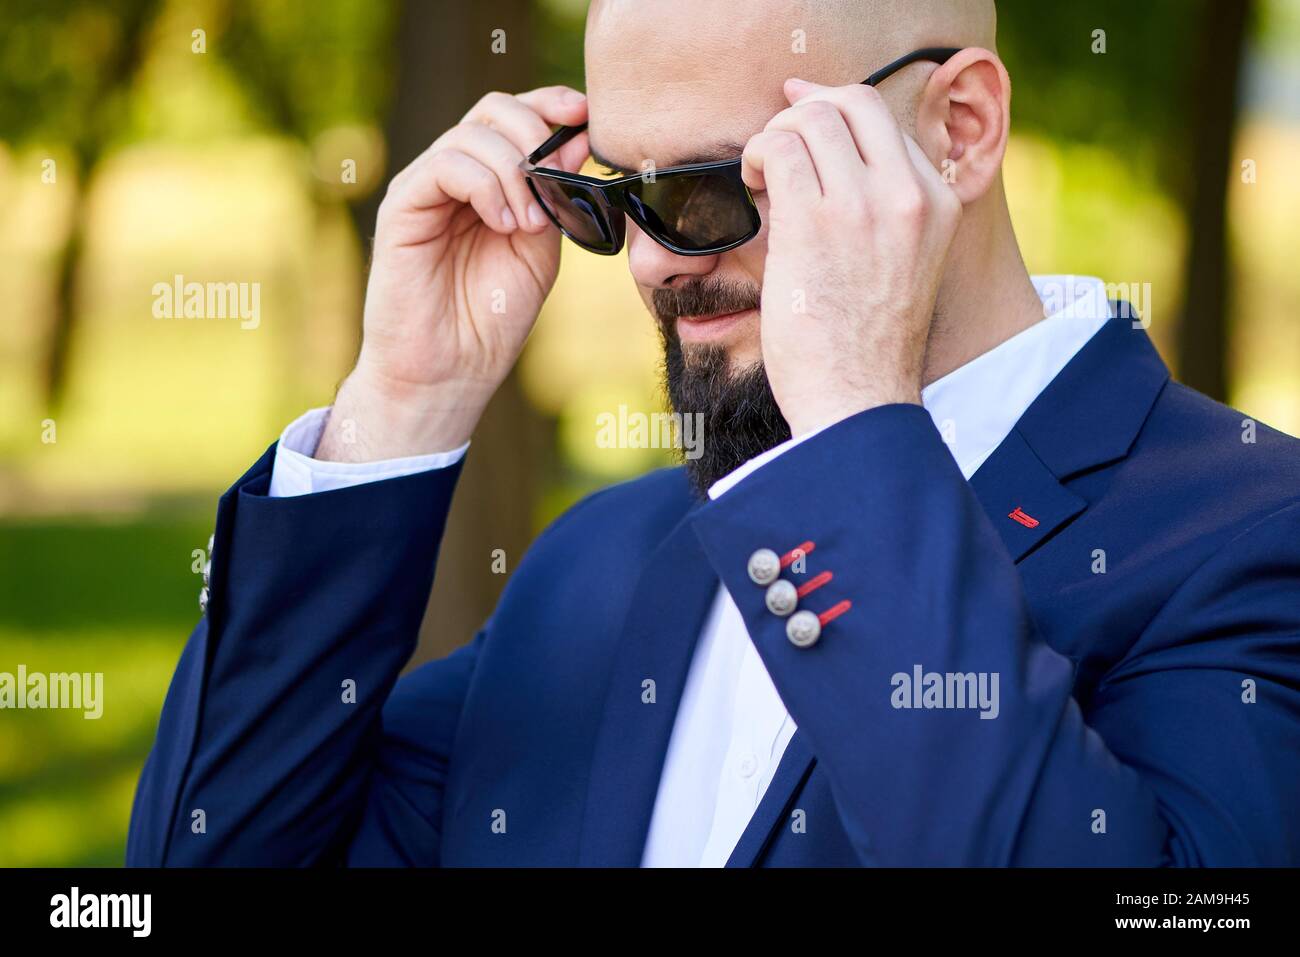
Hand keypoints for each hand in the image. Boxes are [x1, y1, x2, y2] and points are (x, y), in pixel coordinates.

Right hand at [318, 86, 589, 460]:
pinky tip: (504, 225)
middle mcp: (455, 176)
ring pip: (472, 135)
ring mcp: (426, 188)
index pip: (517, 118)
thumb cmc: (492, 318)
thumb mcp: (541, 250)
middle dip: (535, 132)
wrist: (449, 371)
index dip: (551, 106)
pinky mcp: (403, 206)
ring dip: (515, 172)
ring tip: (530, 225)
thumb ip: (556, 197)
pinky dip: (485, 186)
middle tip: (556, 178)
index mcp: (491, 181)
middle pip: (493, 110)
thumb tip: (578, 141)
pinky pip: (445, 165)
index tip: (586, 117)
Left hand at [741, 78, 960, 436]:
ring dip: (775, 136)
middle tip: (779, 149)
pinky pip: (780, 150)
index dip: (835, 115)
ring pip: (811, 118)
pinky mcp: (814, 223)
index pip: (886, 123)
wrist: (859, 400)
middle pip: (853, 101)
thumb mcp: (906, 265)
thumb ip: (885, 212)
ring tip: (762, 176)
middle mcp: (909, 195)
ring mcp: (863, 206)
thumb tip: (831, 160)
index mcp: (938, 203)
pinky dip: (756, 156)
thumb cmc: (867, 345)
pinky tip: (753, 187)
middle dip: (805, 111)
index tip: (803, 126)